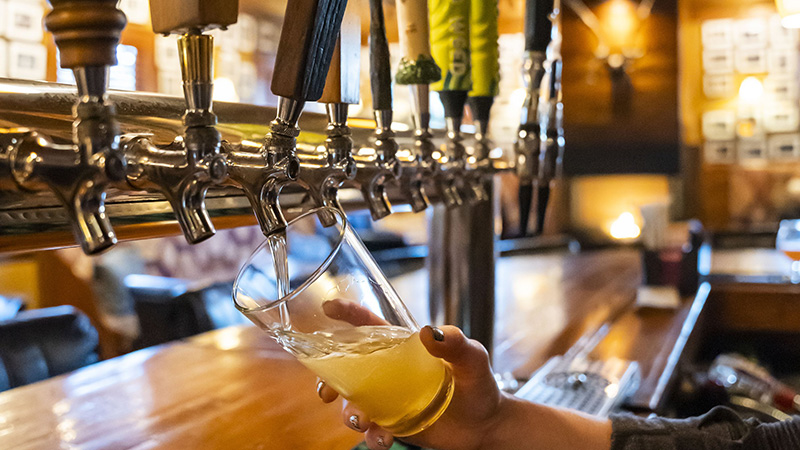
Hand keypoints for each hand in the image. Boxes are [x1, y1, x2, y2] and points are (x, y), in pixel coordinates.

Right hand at [316, 323, 612, 449]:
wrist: (485, 427)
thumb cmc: (479, 385)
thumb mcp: (473, 360)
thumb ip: (456, 344)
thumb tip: (430, 332)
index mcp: (402, 347)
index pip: (370, 325)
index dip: (347, 314)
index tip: (327, 307)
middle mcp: (389, 370)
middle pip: (346, 366)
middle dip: (328, 377)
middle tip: (327, 392)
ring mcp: (387, 398)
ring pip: (352, 401)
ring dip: (348, 412)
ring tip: (361, 422)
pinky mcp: (392, 423)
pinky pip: (370, 430)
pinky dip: (370, 437)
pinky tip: (381, 440)